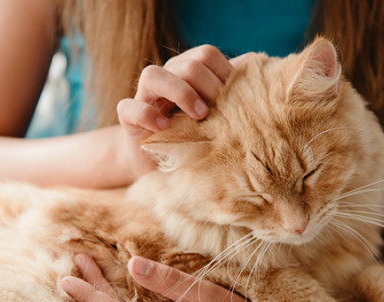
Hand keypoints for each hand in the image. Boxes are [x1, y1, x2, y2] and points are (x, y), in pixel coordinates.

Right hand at [117, 45, 252, 179]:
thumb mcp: (216, 115)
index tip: (234, 99)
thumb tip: (255, 63)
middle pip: (186, 64)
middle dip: (206, 85)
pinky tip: (166, 127)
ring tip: (199, 115)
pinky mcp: (128, 119)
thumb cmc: (195, 137)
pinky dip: (148, 115)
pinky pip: (130, 107)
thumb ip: (230, 90)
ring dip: (180, 92)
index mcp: (187, 72)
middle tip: (217, 110)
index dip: (223, 72)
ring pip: (153, 75)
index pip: (206, 54)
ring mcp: (144, 96)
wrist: (163, 165)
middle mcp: (166, 78)